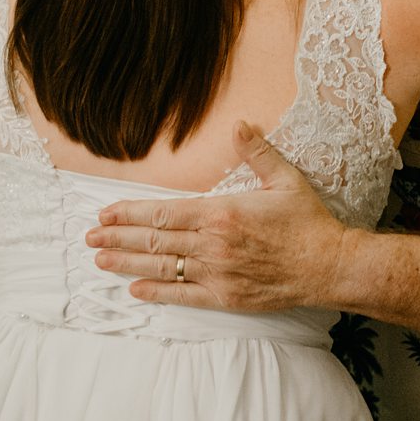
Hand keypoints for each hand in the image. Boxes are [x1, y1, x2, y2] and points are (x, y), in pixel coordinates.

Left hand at [86, 124, 350, 311]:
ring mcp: (217, 273)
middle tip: (89, 238)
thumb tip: (239, 124)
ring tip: (100, 261)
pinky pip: (183, 295)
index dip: (130, 213)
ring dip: (128, 264)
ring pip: (162, 267)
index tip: (105, 213)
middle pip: (154, 241)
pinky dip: (157, 292)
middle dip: (118, 238)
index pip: (163, 213)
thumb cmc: (307, 221)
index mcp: (221, 212)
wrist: (330, 265)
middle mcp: (212, 244)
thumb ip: (256, 150)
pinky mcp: (226, 297)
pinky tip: (135, 290)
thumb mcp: (284, 178)